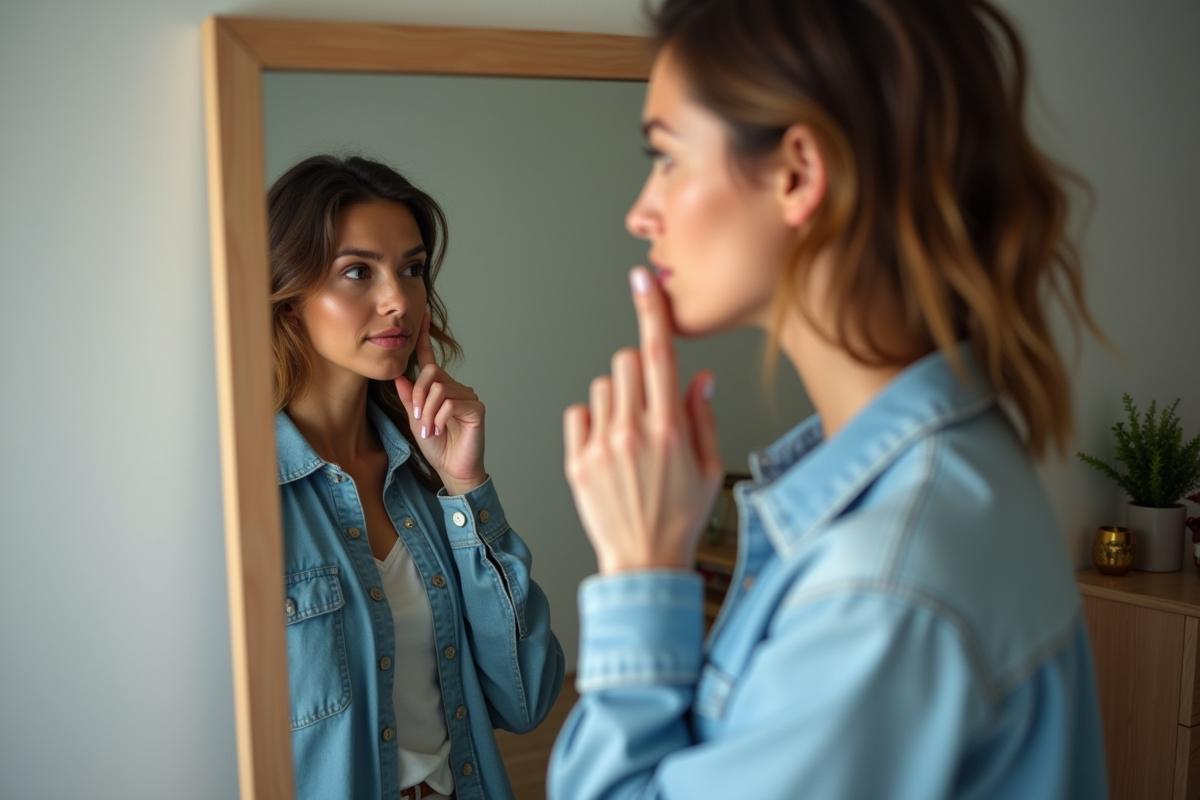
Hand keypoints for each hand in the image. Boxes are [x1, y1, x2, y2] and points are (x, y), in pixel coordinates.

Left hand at [394, 309, 486, 494]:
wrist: (453, 468)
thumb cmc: (437, 445)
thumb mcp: (416, 419)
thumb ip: (409, 397)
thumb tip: (399, 376)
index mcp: (440, 387)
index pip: (431, 358)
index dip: (426, 337)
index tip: (423, 313)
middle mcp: (456, 387)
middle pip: (431, 373)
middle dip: (418, 395)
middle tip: (417, 416)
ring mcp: (468, 396)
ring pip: (439, 389)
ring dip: (428, 411)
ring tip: (429, 429)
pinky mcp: (476, 408)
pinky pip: (451, 402)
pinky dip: (440, 417)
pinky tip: (440, 430)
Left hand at [563, 267, 723, 573]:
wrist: (643, 562)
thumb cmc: (682, 516)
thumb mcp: (707, 467)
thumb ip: (701, 416)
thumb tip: (699, 376)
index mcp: (669, 429)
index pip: (659, 353)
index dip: (651, 310)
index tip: (643, 280)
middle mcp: (632, 431)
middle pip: (625, 361)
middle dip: (637, 368)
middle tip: (646, 400)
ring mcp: (601, 447)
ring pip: (602, 386)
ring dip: (616, 397)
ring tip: (628, 434)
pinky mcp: (576, 462)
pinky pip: (578, 414)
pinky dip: (592, 420)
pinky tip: (607, 447)